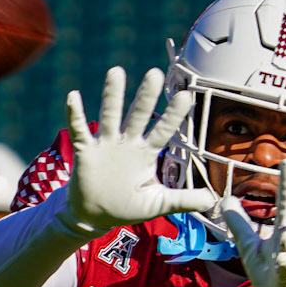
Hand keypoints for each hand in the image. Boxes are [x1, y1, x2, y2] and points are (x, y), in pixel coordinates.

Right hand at [64, 67, 216, 236]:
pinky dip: (74, 114)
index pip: (163, 131)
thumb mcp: (158, 204)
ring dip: (112, 95)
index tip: (186, 96)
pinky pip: (79, 130)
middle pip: (138, 115)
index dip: (174, 115)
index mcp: (146, 154)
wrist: (95, 215)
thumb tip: (212, 201)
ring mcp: (106, 145)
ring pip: (110, 115)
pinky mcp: (86, 151)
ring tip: (116, 71)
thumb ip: (183, 200)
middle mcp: (128, 144)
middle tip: (155, 73)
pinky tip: (73, 96)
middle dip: (146, 96)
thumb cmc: (127, 206)